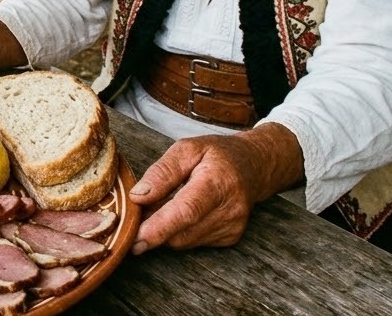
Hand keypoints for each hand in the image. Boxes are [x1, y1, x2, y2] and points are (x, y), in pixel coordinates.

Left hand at [129, 123, 303, 253]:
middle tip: (143, 206)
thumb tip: (138, 196)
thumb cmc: (218, 154)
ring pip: (183, 241)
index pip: (186, 212)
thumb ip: (162, 172)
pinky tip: (186, 211)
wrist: (255, 165)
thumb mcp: (187, 149)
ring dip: (167, 228)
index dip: (159, 228)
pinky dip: (181, 231)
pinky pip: (193, 242)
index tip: (137, 240)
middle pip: (181, 232)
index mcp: (217, 182)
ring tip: (168, 202)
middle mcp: (229, 209)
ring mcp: (232, 227)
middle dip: (154, 226)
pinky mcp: (230, 238)